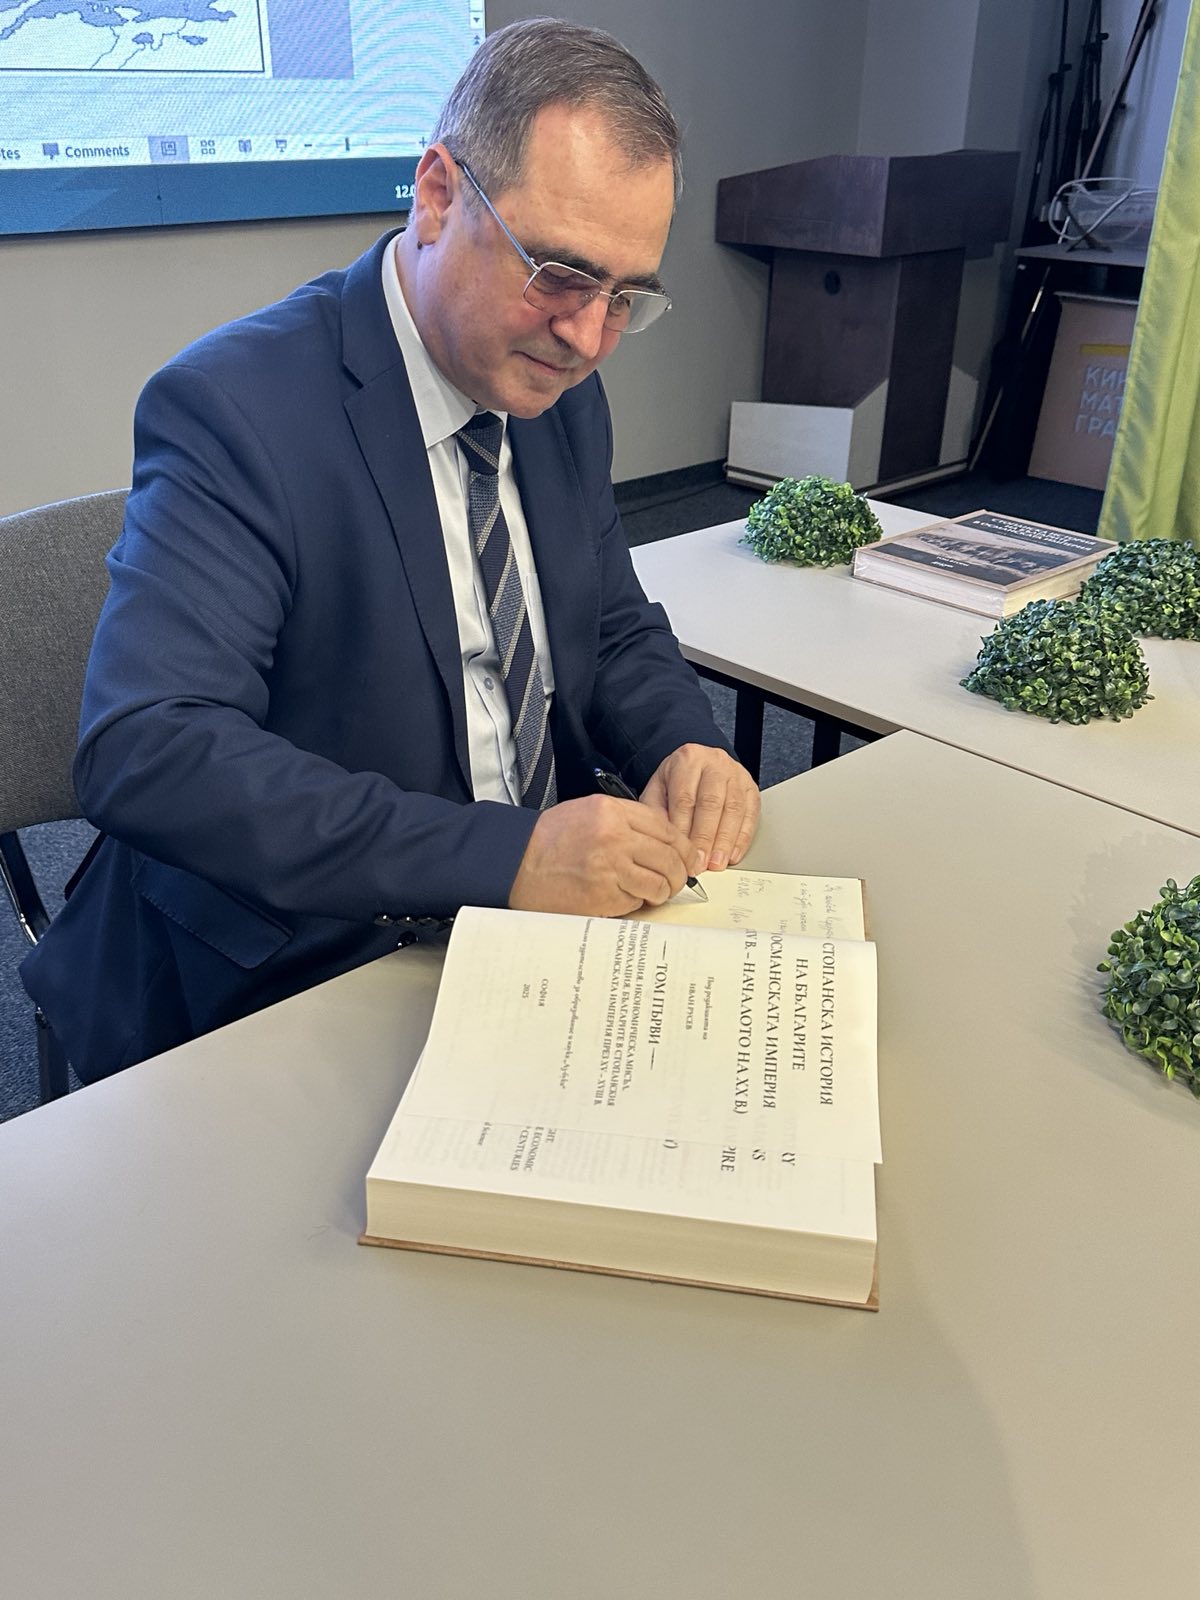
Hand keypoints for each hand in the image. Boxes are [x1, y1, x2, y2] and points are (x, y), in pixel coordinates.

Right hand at [508, 795, 701, 916]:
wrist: (517, 864)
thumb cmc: (550, 840)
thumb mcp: (588, 812)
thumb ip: (626, 820)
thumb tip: (664, 840)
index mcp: (611, 812)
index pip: (666, 828)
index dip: (682, 846)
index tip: (686, 857)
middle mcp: (614, 837)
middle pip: (669, 856)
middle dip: (679, 872)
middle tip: (677, 880)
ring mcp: (610, 868)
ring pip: (659, 882)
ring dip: (662, 891)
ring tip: (655, 893)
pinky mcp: (604, 896)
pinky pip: (637, 901)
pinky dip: (638, 902)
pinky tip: (628, 898)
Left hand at [639, 744, 759, 871]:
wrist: (697, 764)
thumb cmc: (676, 780)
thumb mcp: (658, 789)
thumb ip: (657, 812)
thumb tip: (666, 840)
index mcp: (688, 759)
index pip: (685, 798)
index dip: (683, 829)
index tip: (680, 853)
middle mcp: (715, 763)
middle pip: (712, 804)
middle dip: (705, 838)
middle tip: (700, 863)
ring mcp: (736, 774)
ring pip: (734, 810)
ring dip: (725, 841)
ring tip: (717, 863)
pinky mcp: (751, 788)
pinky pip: (751, 814)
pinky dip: (743, 838)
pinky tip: (733, 854)